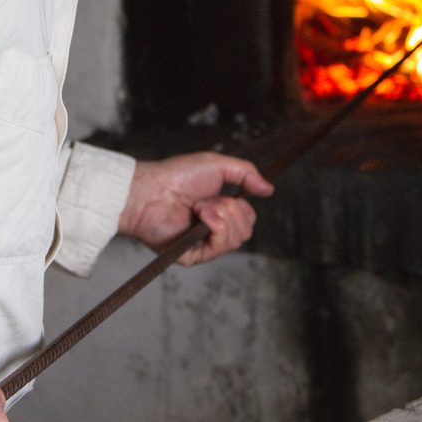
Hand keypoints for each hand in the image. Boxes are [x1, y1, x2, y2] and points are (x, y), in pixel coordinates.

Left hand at [118, 152, 273, 265]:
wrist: (151, 189)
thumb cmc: (177, 176)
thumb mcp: (218, 165)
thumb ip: (246, 173)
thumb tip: (269, 189)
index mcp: (218, 212)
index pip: (248, 220)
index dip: (243, 208)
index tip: (227, 195)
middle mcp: (212, 230)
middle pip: (245, 231)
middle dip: (233, 211)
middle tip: (208, 201)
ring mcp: (202, 245)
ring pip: (236, 240)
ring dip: (222, 217)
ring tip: (200, 207)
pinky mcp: (192, 256)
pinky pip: (219, 248)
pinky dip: (216, 228)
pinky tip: (201, 216)